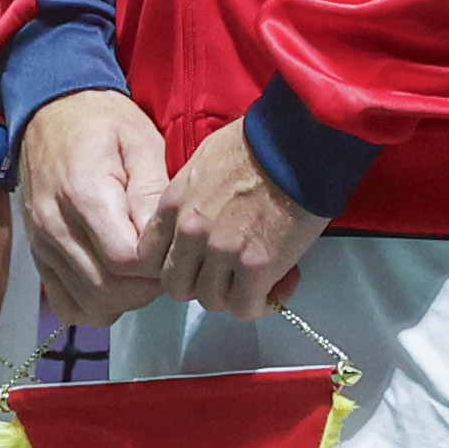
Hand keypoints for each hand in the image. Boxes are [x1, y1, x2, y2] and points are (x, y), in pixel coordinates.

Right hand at [12, 88, 169, 326]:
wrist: (50, 112)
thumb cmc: (103, 121)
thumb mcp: (140, 141)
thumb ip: (152, 191)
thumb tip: (163, 239)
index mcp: (84, 194)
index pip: (125, 260)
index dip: (157, 263)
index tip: (171, 245)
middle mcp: (56, 227)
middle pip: (107, 289)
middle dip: (145, 287)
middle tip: (163, 262)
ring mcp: (43, 245)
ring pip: (88, 303)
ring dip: (124, 299)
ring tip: (142, 272)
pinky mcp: (38, 256)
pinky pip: (66, 304)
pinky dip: (95, 305)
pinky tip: (114, 282)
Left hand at [152, 120, 325, 318]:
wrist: (301, 141)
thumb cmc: (261, 140)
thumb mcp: (206, 159)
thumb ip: (192, 196)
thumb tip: (200, 215)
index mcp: (175, 204)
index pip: (147, 257)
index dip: (171, 265)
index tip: (192, 263)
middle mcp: (191, 233)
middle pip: (177, 287)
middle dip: (200, 284)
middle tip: (226, 273)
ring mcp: (222, 252)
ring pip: (212, 301)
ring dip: (233, 294)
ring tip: (256, 279)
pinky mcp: (256, 267)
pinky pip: (245, 307)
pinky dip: (259, 304)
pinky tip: (275, 287)